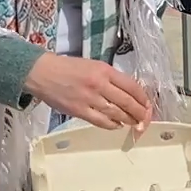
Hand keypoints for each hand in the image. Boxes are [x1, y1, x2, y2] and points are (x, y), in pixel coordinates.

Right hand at [24, 54, 152, 130]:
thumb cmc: (68, 67)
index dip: (143, 98)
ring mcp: (89, 99)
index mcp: (105, 71)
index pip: (131, 86)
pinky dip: (112, 125)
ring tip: (134, 123)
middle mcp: (99, 84)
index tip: (148, 104)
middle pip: (127, 102)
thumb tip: (127, 93)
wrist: (42, 73)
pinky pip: (101, 121)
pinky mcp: (79, 111)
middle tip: (145, 119)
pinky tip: (117, 125)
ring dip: (128, 120)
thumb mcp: (93, 65)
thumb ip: (110, 78)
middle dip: (140, 113)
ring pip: (116, 113)